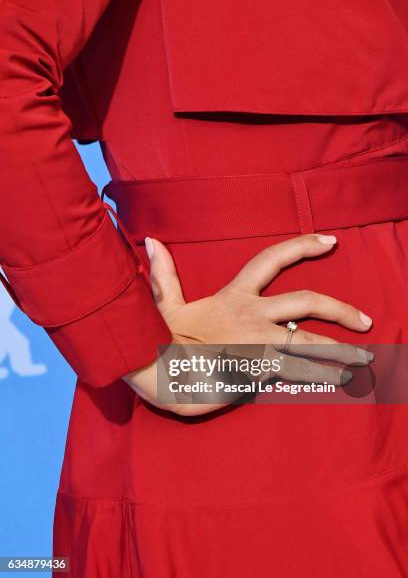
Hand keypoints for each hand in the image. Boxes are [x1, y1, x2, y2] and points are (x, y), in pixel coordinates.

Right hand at [122, 233, 372, 415]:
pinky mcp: (258, 369)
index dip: (303, 246)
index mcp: (234, 295)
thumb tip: (150, 240)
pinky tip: (340, 380)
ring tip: (365, 358)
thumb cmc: (160, 339)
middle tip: (365, 321)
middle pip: (307, 301)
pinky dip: (319, 374)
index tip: (331, 241)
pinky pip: (297, 369)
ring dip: (341, 350)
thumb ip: (164, 273)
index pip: (273, 259)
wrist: (158, 373)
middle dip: (341, 309)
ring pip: (309, 340)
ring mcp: (257, 342)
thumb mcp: (164, 303)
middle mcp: (252, 314)